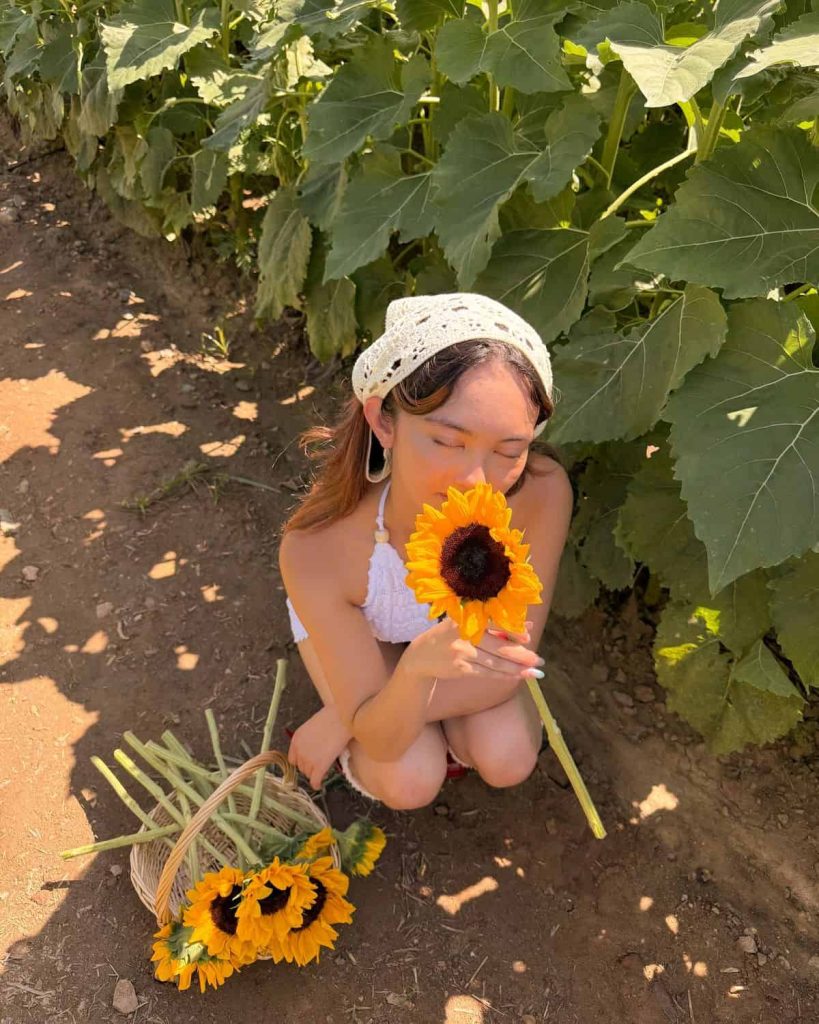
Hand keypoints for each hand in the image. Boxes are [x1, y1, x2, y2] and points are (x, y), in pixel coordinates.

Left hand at [287, 704, 350, 789]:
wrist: (341, 719)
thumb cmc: (332, 717)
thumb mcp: (314, 726)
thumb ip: (310, 739)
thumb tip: (315, 747)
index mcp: (296, 739)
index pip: (293, 758)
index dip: (301, 760)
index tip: (308, 761)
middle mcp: (299, 751)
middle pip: (301, 767)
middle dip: (309, 767)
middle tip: (320, 763)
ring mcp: (308, 759)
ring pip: (308, 774)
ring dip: (315, 773)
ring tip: (324, 769)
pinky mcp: (319, 766)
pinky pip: (315, 780)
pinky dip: (317, 783)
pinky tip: (319, 784)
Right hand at [403, 617, 542, 684]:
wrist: (420, 657)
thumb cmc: (448, 636)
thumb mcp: (465, 624)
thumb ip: (494, 625)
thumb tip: (527, 626)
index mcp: (466, 618)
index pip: (494, 623)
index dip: (512, 630)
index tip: (528, 636)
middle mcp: (464, 635)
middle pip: (498, 647)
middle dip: (521, 655)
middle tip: (539, 660)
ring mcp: (462, 653)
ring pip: (495, 663)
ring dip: (516, 669)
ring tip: (533, 672)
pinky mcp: (461, 669)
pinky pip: (487, 673)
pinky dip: (503, 675)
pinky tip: (516, 677)